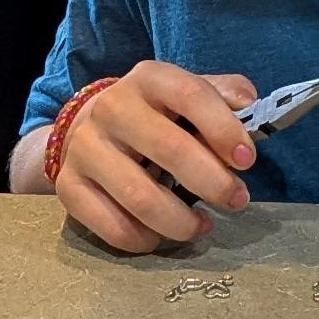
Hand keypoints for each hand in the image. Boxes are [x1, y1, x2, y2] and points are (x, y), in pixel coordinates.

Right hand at [49, 65, 258, 253]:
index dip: (224, 129)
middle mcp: (111, 107)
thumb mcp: (184, 94)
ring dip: (182, 221)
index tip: (247, 161)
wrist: (85, 129)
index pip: (190, 95)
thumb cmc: (153, 116)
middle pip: (169, 149)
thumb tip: (250, 104)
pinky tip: (164, 235)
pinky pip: (113, 226)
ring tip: (203, 225)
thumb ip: (222, 94)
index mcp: (148, 79)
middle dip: (213, 182)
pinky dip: (146, 239)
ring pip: (140, 197)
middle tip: (237, 201)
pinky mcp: (68, 186)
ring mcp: (85, 148)